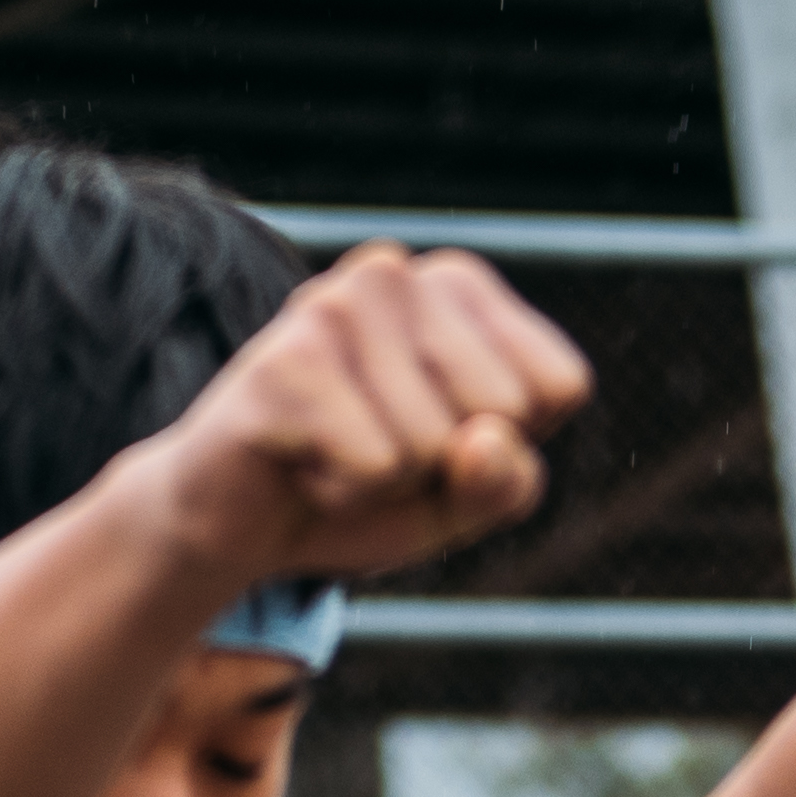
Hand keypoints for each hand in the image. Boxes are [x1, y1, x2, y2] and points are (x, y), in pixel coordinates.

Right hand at [144, 243, 587, 586]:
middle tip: (375, 450)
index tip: (439, 438)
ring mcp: (335, 305)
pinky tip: (303, 462)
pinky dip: (344, 492)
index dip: (509, 445)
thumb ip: (510, 481)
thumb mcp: (467, 500)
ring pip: (437, 443)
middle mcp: (396, 272)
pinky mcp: (287, 359)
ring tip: (333, 453)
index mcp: (458, 285)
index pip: (560, 385)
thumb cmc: (364, 492)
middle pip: (503, 411)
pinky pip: (378, 466)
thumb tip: (485, 441)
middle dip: (447, 465)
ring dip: (387, 483)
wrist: (236, 524)